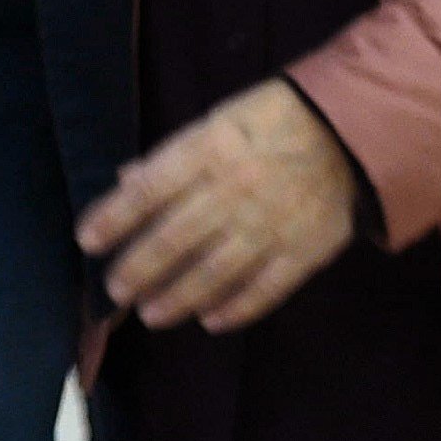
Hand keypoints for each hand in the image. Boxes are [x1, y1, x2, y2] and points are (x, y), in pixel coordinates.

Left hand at [79, 79, 361, 332]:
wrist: (353, 131)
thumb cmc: (273, 121)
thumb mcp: (219, 120)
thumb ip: (174, 155)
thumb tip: (126, 181)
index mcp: (212, 148)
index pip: (150, 188)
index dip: (114, 217)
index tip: (87, 240)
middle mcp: (236, 189)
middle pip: (175, 237)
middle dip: (139, 267)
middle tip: (115, 289)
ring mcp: (271, 224)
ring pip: (214, 271)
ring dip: (177, 296)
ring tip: (151, 313)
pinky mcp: (303, 252)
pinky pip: (264, 290)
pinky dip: (235, 309)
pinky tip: (209, 320)